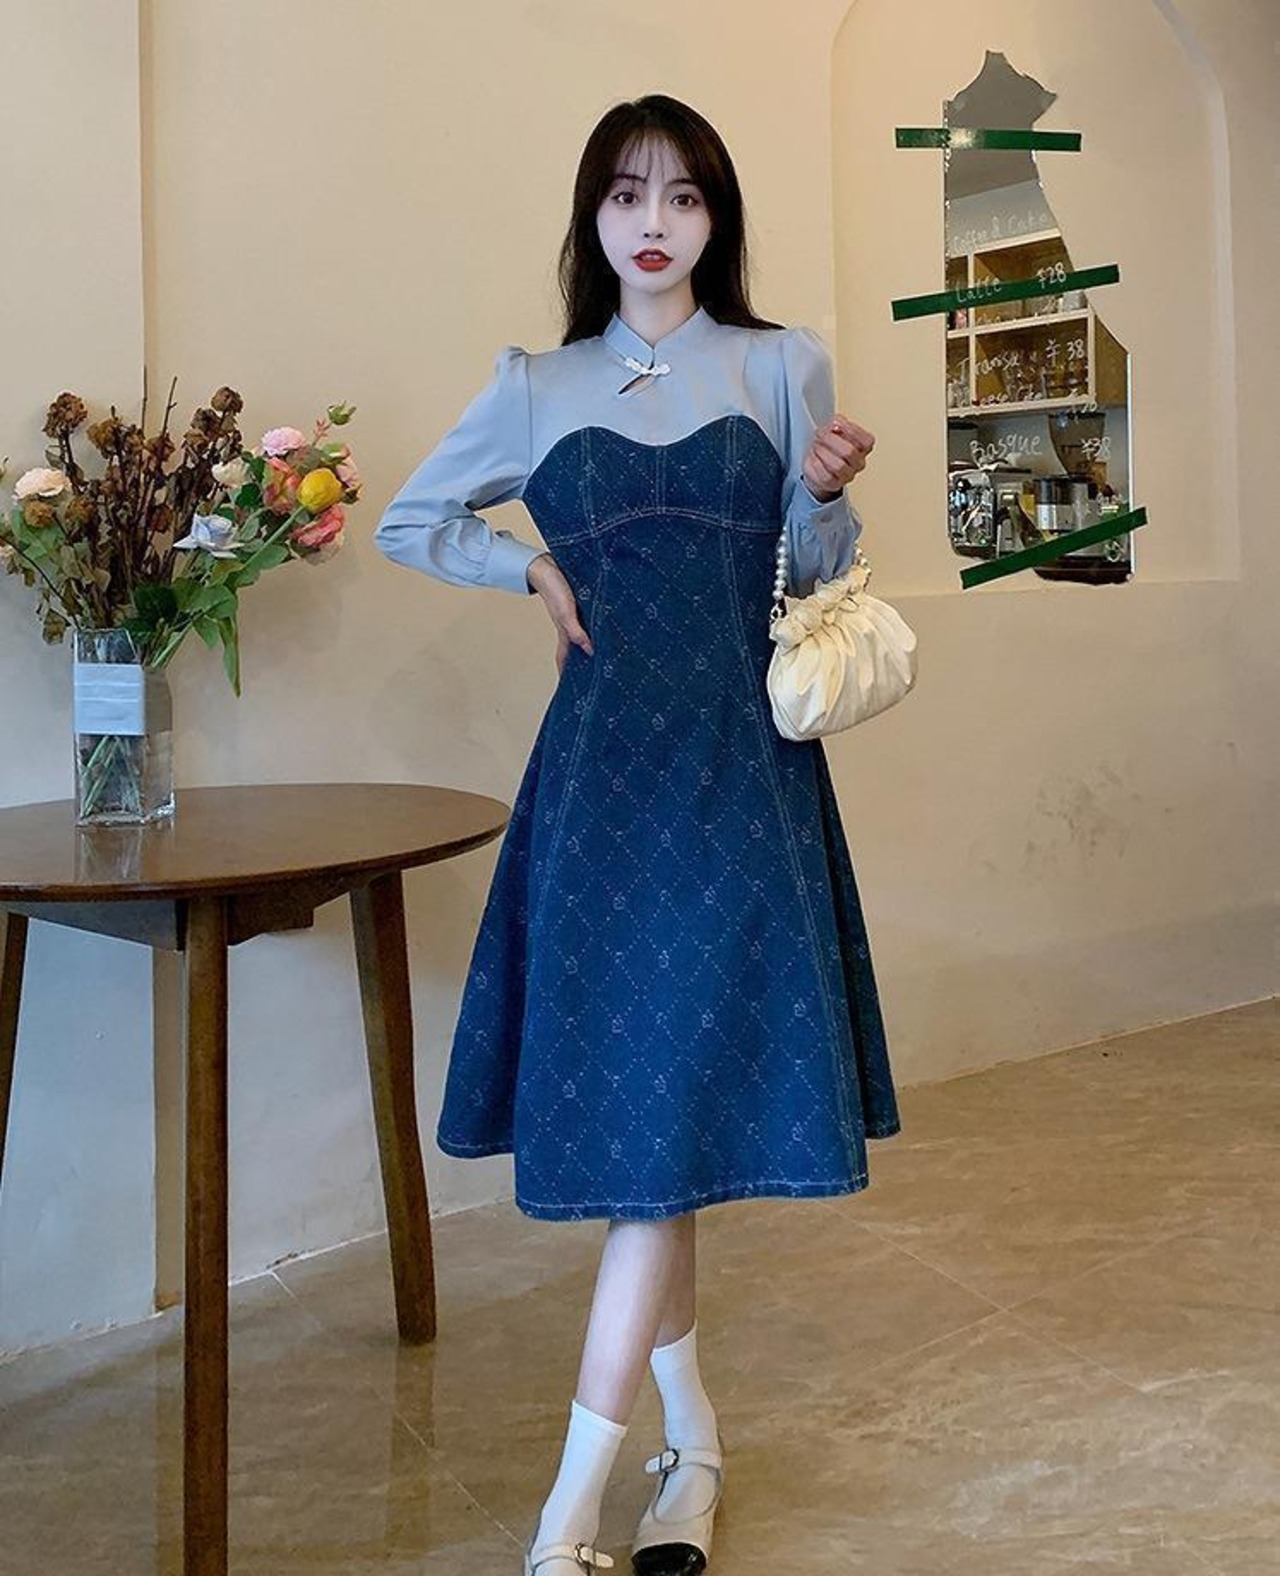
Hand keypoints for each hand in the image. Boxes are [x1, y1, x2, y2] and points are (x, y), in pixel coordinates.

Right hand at [526, 552, 593, 675]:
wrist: (546, 566)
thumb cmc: (553, 588)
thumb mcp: (566, 613)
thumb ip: (576, 632)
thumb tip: (590, 650)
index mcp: (565, 631)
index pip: (565, 658)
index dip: (567, 672)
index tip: (572, 686)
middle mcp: (571, 625)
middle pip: (577, 649)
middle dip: (583, 661)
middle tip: (594, 673)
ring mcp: (575, 616)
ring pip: (584, 635)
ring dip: (592, 643)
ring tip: (604, 653)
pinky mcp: (580, 605)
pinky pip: (588, 621)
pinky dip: (594, 627)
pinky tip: (603, 626)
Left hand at [803, 414, 874, 501]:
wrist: (816, 461)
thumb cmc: (828, 444)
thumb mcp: (833, 427)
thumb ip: (837, 422)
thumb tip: (835, 424)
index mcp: (864, 447)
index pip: (866, 440)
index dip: (849, 430)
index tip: (835, 423)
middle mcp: (859, 463)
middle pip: (850, 452)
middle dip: (831, 440)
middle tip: (820, 434)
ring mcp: (848, 475)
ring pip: (838, 466)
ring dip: (823, 452)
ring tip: (816, 446)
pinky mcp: (833, 484)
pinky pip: (826, 475)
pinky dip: (817, 463)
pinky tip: (814, 457)